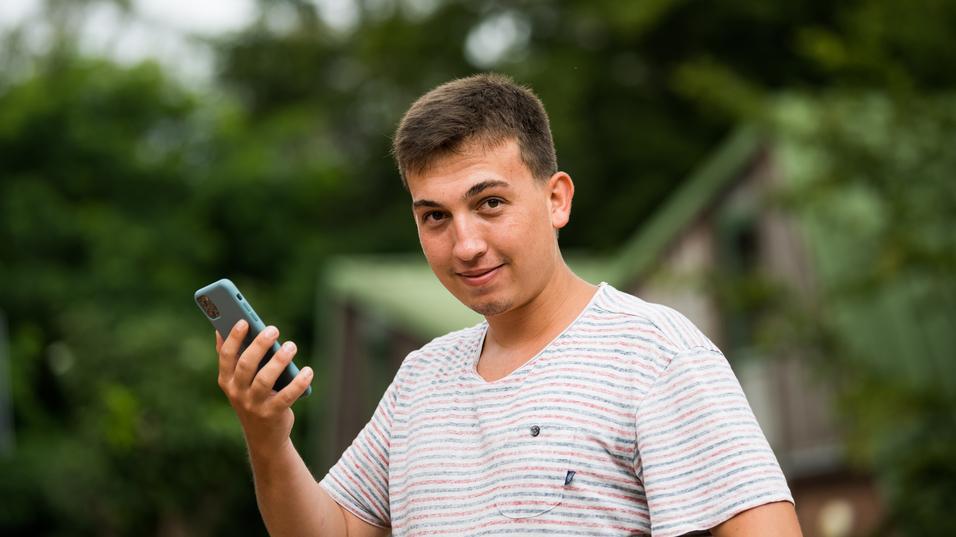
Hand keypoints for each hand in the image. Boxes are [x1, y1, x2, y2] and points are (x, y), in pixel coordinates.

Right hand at [215, 320, 313, 453]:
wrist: (263, 436)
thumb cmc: (252, 397)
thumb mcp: (239, 381)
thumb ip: (233, 358)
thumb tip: (221, 330)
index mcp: (226, 380)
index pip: (227, 356)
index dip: (234, 338)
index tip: (244, 321)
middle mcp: (237, 393)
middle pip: (246, 365)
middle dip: (260, 345)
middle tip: (274, 329)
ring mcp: (253, 405)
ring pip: (265, 380)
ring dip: (279, 361)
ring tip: (291, 346)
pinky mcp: (272, 414)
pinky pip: (286, 396)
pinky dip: (298, 383)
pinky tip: (308, 371)